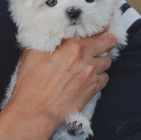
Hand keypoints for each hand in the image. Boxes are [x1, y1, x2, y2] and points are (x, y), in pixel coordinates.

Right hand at [0, 29, 116, 139]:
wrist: (36, 110)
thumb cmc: (31, 81)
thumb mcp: (33, 52)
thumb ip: (47, 39)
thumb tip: (52, 31)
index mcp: (71, 43)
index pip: (97, 29)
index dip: (99, 29)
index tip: (99, 30)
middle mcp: (85, 55)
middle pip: (109, 42)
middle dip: (106, 43)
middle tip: (100, 45)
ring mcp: (91, 72)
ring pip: (108, 61)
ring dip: (101, 61)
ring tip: (89, 65)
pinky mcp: (94, 88)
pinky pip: (105, 78)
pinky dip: (99, 77)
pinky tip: (87, 79)